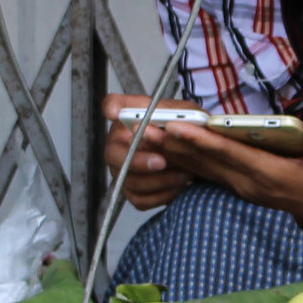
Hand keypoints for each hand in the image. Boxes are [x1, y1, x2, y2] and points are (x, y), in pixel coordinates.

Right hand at [101, 94, 200, 210]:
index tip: (113, 113)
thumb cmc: (184, 132)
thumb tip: (174, 119)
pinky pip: (140, 199)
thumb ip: (181, 113)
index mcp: (131, 118)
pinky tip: (178, 187)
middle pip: (114, 152)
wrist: (192, 156)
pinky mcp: (130, 190)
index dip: (111, 108)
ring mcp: (120, 168)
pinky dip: (161, 195)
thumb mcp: (187, 115)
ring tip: (183, 175)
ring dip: (159, 180)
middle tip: (162, 161)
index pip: (112, 104)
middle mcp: (118, 142)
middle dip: (138, 160)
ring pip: (128, 180)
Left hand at [154, 111, 302, 252]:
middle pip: (205, 163)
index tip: (178, 128)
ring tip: (146, 135)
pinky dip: (186, 161)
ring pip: (201, 169)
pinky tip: (167, 149)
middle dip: (175, 146)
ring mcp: (239, 187)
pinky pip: (206, 173)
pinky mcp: (236, 187)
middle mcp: (247, 183)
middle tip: (145, 128)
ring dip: (174, 153)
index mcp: (268, 175)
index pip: (229, 156)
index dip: (203, 142)